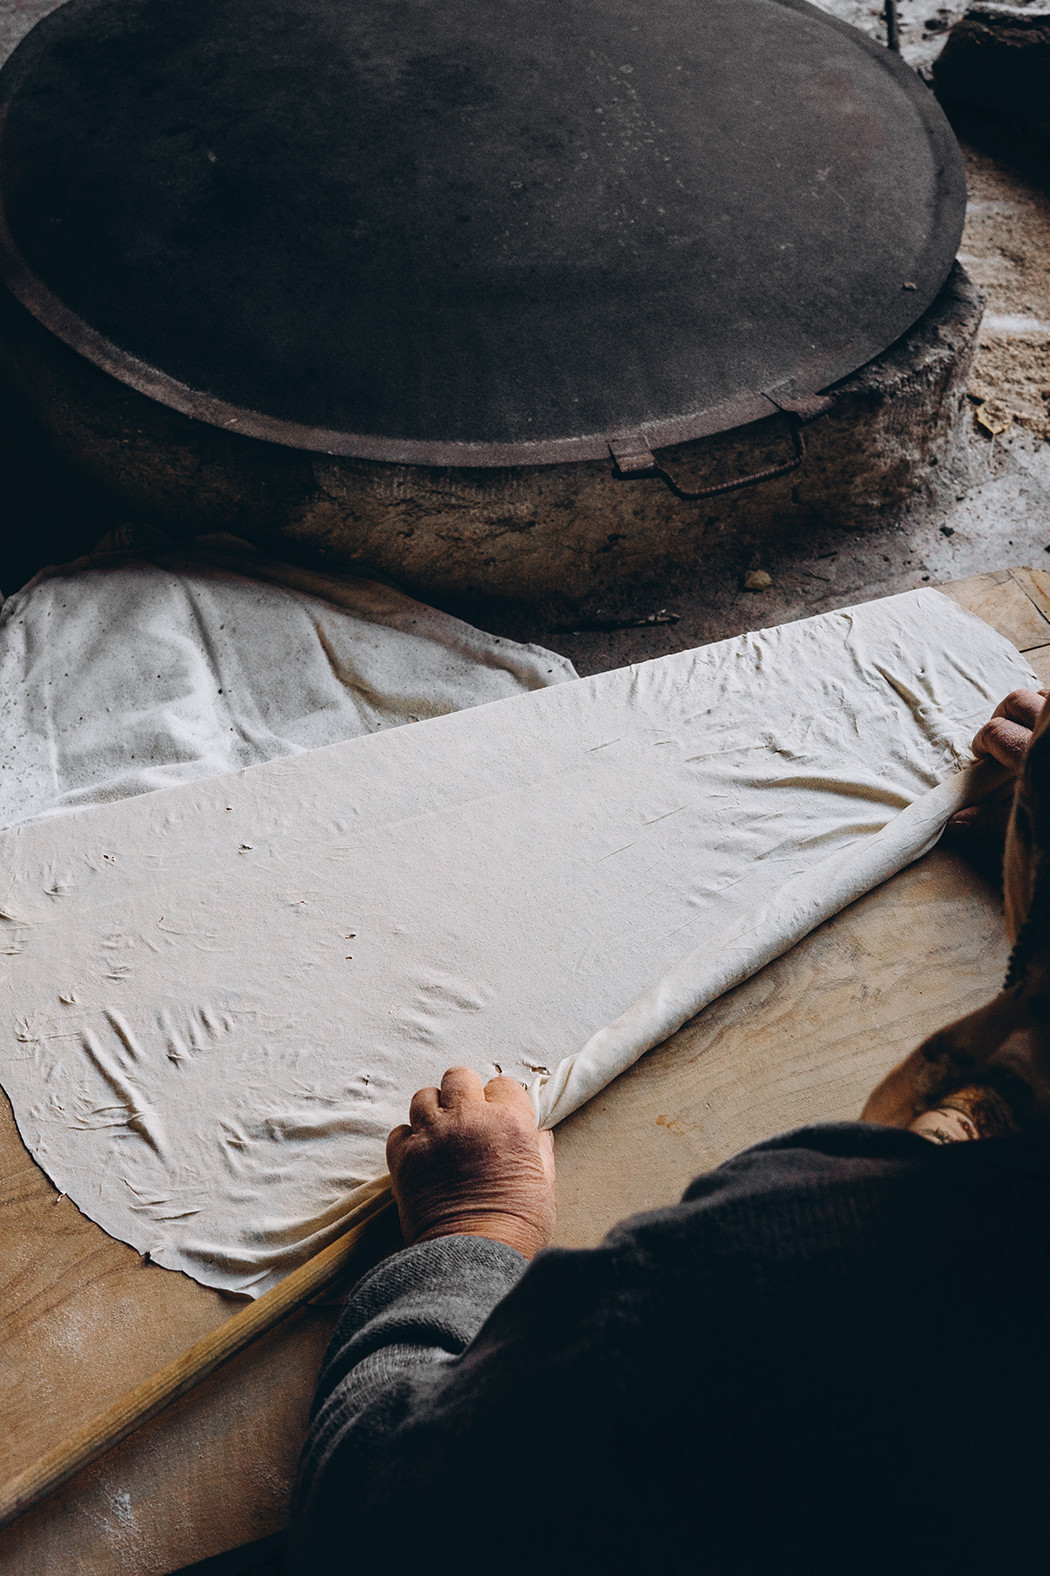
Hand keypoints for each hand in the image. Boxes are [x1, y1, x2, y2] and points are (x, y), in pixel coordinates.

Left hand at [386, 1066, 555, 1259]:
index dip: (501, 1100)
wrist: (472, 1259)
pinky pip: (400, 1131)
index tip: (500, 1116)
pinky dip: (409, 1140)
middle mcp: (469, 1119)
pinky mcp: (404, 1158)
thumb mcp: (545, 1186)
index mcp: (509, 1122)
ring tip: (441, 1133)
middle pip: (459, 1076)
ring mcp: (432, 1136)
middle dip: (464, 1092)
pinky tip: (422, 1156)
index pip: (502, 1084)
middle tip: (468, 1117)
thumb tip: (540, 1135)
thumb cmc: (516, 1227)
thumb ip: (540, 1153)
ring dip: (434, 1111)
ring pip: (424, 1096)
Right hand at [948, 687, 1047, 841]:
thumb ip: (994, 821)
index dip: (982, 744)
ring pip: (1041, 693)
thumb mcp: (1034, 825)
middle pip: (1015, 702)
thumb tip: (957, 821)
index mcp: (1035, 756)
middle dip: (1001, 721)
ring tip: (1027, 733)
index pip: (996, 733)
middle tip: (998, 744)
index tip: (982, 757)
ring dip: (1029, 710)